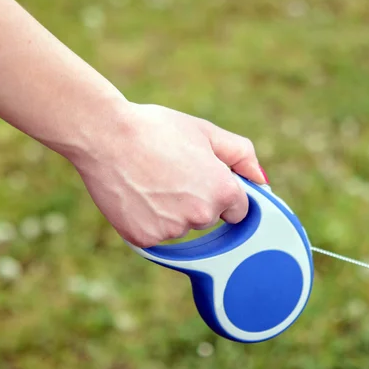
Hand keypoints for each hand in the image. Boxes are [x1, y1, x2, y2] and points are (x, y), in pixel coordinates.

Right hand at [72, 102, 267, 247]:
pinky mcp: (145, 239)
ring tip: (149, 179)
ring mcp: (172, 230)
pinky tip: (136, 195)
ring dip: (170, 211)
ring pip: (179, 227)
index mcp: (223, 191)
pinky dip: (146, 220)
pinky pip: (154, 235)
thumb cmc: (156, 129)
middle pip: (207, 218)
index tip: (203, 179)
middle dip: (195, 200)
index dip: (221, 192)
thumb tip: (263, 180)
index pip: (238, 209)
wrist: (105, 135)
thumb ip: (242, 156)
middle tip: (170, 172)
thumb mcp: (205, 132)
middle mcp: (201, 215)